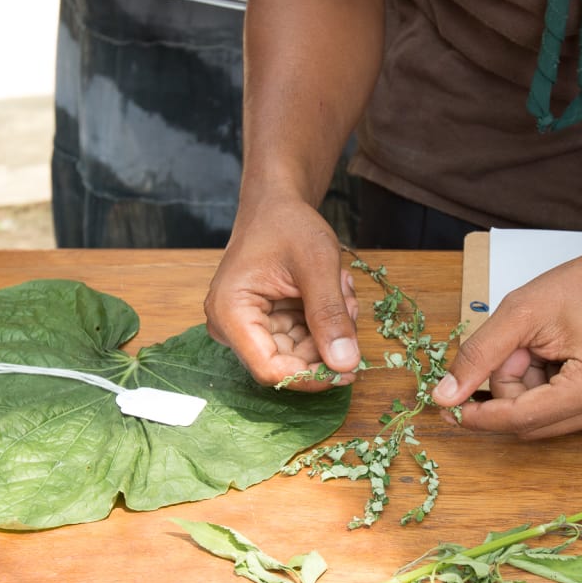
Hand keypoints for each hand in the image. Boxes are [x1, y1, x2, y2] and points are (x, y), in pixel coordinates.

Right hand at [204, 199, 360, 389]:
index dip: (311, 377)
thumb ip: (331, 315)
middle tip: (349, 304)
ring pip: (300, 353)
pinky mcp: (264, 324)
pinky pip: (301, 340)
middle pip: (287, 363)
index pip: (271, 369)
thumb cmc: (288, 224)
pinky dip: (325, 321)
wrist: (276, 205)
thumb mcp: (317, 265)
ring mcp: (247, 327)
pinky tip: (333, 292)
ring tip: (340, 289)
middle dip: (327, 342)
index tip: (350, 369)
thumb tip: (346, 364)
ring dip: (330, 329)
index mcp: (231, 313)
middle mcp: (231, 327)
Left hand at [431, 240, 581, 438]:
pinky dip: (538, 386)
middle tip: (517, 345)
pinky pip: (552, 411)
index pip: (519, 419)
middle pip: (526, 422)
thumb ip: (479, 355)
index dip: (478, 414)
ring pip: (536, 419)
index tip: (446, 407)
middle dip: (509, 385)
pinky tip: (548, 356)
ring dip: (523, 385)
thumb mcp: (521, 312)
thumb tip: (445, 396)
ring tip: (537, 345)